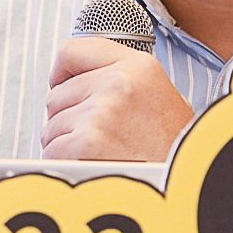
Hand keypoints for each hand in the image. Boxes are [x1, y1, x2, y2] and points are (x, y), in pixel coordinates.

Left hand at [42, 38, 195, 160]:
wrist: (181, 180)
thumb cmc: (174, 147)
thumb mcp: (163, 97)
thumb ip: (128, 81)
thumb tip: (93, 79)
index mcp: (138, 67)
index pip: (73, 52)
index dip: (62, 73)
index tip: (63, 85)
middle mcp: (119, 83)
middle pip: (57, 94)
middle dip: (67, 118)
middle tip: (96, 136)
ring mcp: (101, 112)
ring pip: (51, 126)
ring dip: (66, 143)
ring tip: (98, 153)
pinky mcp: (87, 142)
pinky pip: (52, 151)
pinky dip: (63, 163)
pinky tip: (88, 166)